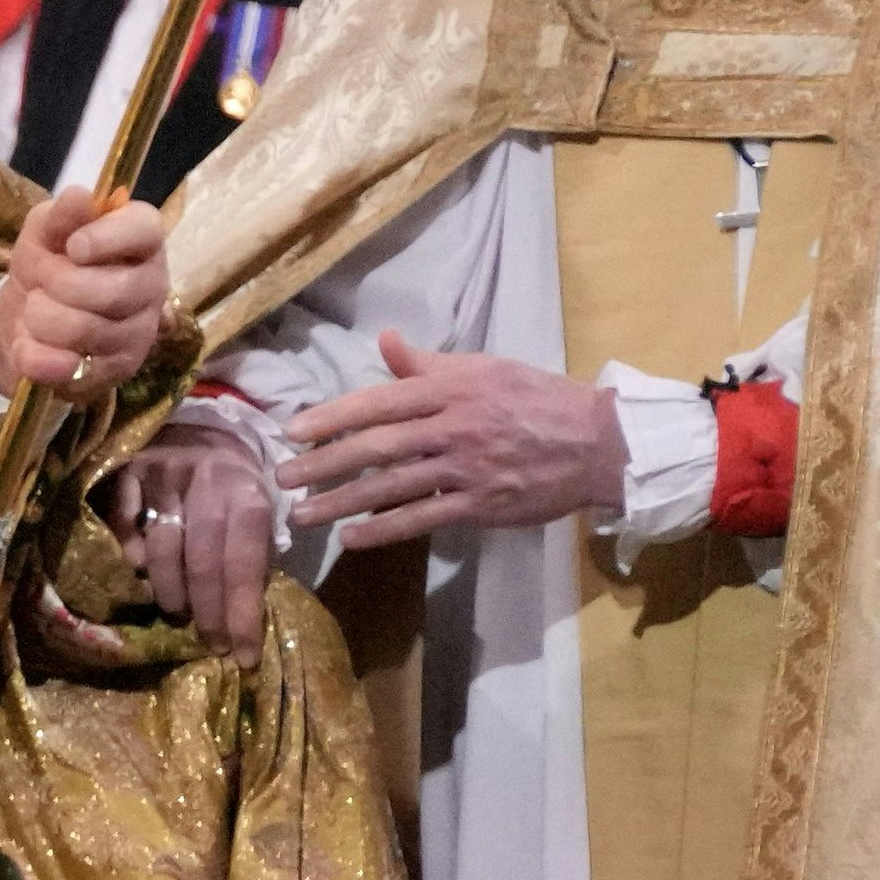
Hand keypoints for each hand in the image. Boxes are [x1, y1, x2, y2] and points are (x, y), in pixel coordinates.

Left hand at [0, 190, 168, 401]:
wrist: (28, 316)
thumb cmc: (49, 260)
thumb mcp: (45, 230)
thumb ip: (60, 215)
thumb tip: (80, 197)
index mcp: (142, 240)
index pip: (146, 230)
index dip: (107, 238)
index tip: (73, 247)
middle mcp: (153, 287)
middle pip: (112, 290)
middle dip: (57, 284)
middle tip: (41, 279)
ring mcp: (139, 334)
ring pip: (84, 330)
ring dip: (40, 317)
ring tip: (35, 309)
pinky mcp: (116, 373)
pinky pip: (68, 368)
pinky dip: (35, 356)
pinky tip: (30, 344)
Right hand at [100, 423, 273, 654]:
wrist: (207, 428)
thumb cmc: (237, 485)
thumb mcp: (261, 512)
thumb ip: (254, 557)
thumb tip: (245, 621)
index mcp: (248, 495)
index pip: (244, 563)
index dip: (242, 613)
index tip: (242, 655)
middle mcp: (209, 482)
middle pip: (203, 560)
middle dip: (207, 611)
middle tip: (210, 644)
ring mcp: (166, 473)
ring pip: (163, 545)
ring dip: (169, 589)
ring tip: (177, 612)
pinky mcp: (131, 467)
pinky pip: (124, 518)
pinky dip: (129, 547)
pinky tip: (138, 570)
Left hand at [279, 332, 627, 551]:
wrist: (597, 441)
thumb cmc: (536, 399)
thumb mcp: (484, 369)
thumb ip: (428, 364)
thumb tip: (385, 341)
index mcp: (450, 389)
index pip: (378, 401)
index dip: (332, 416)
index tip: (292, 431)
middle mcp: (452, 427)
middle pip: (376, 446)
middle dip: (323, 463)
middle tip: (281, 478)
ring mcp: (466, 468)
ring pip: (392, 486)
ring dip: (342, 502)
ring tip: (303, 516)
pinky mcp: (480, 505)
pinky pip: (424, 518)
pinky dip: (385, 530)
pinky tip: (351, 538)